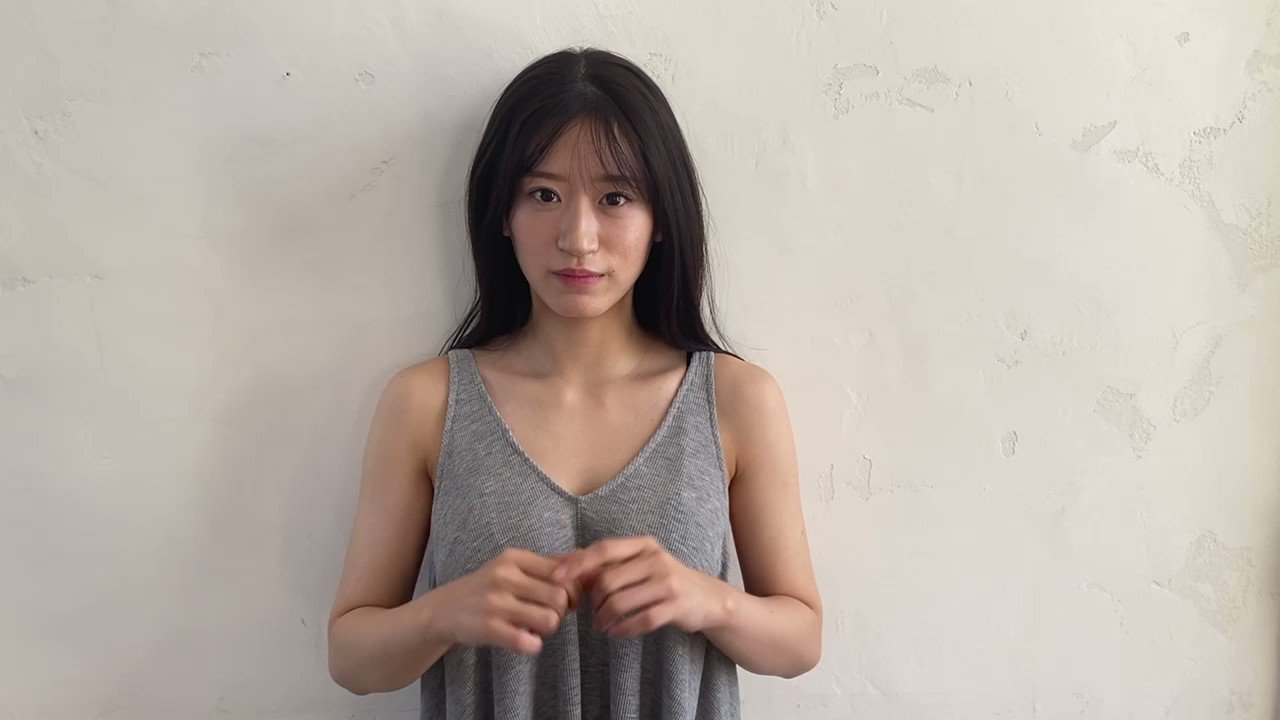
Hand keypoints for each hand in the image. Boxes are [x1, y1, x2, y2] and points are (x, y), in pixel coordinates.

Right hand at [432, 548, 581, 654]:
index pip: (564, 572)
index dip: (573, 591)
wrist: (443, 610)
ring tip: (535, 628)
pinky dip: (533, 645)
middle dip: (561, 612)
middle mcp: (505, 576)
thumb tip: (585, 556)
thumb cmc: (487, 588)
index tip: (565, 601)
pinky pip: (530, 643)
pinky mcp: (488, 628)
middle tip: (549, 616)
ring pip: (550, 620)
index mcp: (514, 558)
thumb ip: (548, 563)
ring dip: (548, 629)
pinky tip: (523, 640)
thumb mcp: (512, 567)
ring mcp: (496, 603)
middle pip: (561, 597)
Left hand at [552, 535, 730, 637]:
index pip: (604, 549)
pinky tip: (617, 632)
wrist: (708, 598)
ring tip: (602, 626)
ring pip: (620, 603)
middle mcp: (656, 559)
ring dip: (604, 619)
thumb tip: (563, 563)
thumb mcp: (639, 564)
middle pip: (607, 581)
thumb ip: (606, 564)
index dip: (578, 563)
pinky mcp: (676, 606)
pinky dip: (622, 630)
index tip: (556, 578)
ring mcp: (668, 582)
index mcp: (644, 545)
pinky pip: (640, 621)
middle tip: (591, 615)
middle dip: (592, 602)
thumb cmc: (663, 580)